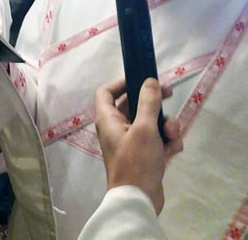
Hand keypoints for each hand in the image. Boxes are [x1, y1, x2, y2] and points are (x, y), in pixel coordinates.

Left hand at [95, 78, 182, 214]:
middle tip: (170, 94)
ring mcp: (130, 141)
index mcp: (107, 119)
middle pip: (134, 104)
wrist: (138, 199)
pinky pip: (157, 139)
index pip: (105, 92)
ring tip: (172, 135)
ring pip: (150, 122)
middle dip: (154, 102)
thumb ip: (148, 103)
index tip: (140, 77)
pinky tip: (172, 150)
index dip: (120, 82)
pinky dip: (166, 141)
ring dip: (165, 125)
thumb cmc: (136, 161)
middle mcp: (116, 128)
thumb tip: (150, 81)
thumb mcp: (144, 129)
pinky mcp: (144, 154)